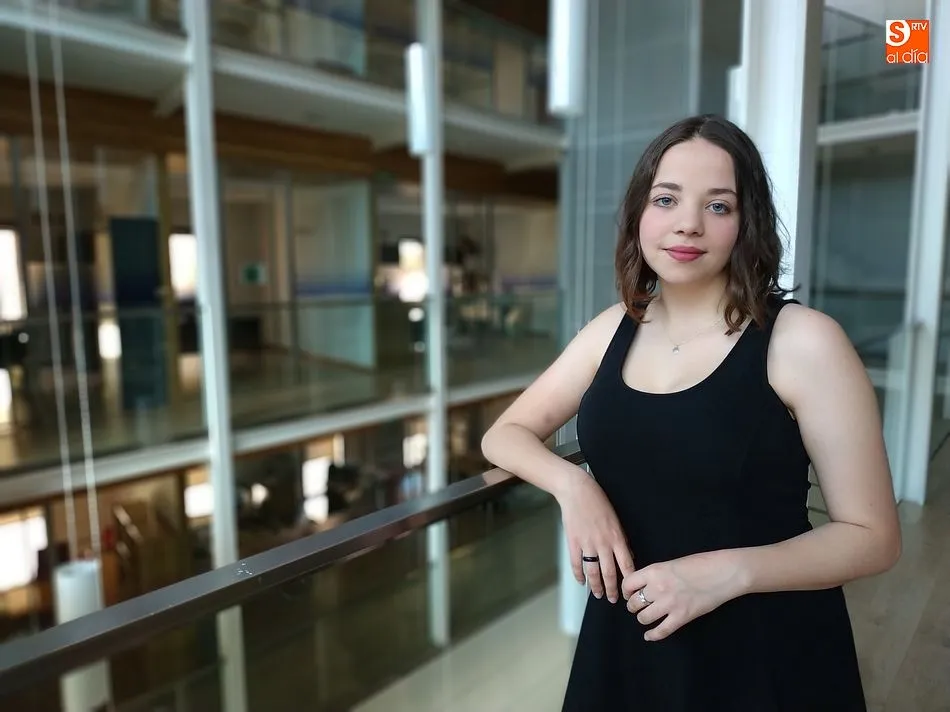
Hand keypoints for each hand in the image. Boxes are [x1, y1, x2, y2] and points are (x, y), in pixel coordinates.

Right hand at [557, 469, 634, 603]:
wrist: (577, 491)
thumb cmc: (598, 502)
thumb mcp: (616, 520)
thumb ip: (621, 540)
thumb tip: (627, 556)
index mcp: (617, 538)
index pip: (626, 565)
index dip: (628, 580)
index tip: (630, 591)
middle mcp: (603, 544)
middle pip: (609, 573)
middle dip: (612, 589)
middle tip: (613, 599)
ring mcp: (587, 544)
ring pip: (593, 572)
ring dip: (596, 586)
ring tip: (597, 594)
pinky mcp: (573, 543)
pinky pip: (576, 564)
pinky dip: (578, 575)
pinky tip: (581, 581)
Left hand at [621, 550, 746, 640]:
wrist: (723, 572)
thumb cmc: (700, 564)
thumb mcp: (672, 564)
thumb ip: (657, 575)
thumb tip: (646, 585)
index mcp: (654, 571)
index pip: (628, 584)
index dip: (626, 591)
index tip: (629, 594)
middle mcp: (657, 587)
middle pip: (634, 603)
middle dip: (634, 606)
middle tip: (638, 606)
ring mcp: (669, 604)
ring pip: (644, 618)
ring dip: (643, 618)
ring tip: (647, 617)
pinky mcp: (682, 617)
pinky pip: (661, 631)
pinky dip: (653, 635)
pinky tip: (649, 636)